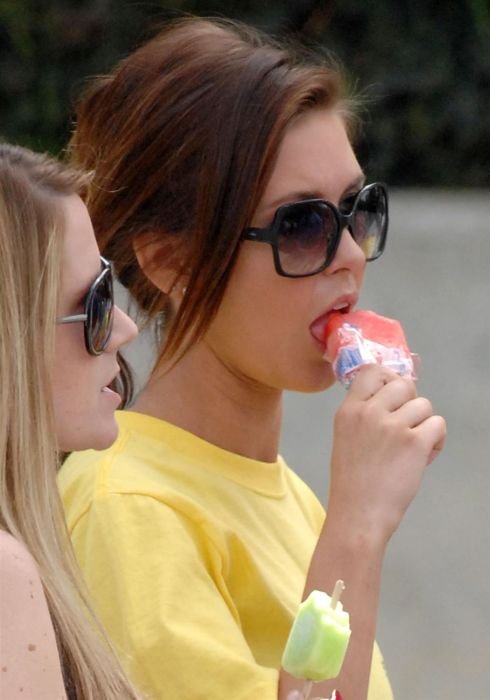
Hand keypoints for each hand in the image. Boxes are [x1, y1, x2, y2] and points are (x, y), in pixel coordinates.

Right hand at [326, 363, 445, 544]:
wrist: (359, 514)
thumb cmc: (352, 482)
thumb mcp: (345, 438)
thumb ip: (364, 415)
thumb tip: (394, 399)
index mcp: (348, 410)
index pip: (372, 371)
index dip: (389, 379)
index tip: (394, 396)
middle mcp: (369, 412)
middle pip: (404, 384)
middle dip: (411, 403)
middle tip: (407, 425)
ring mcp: (393, 426)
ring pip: (424, 405)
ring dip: (424, 424)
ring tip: (414, 447)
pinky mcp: (415, 442)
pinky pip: (438, 424)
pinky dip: (437, 441)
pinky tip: (424, 456)